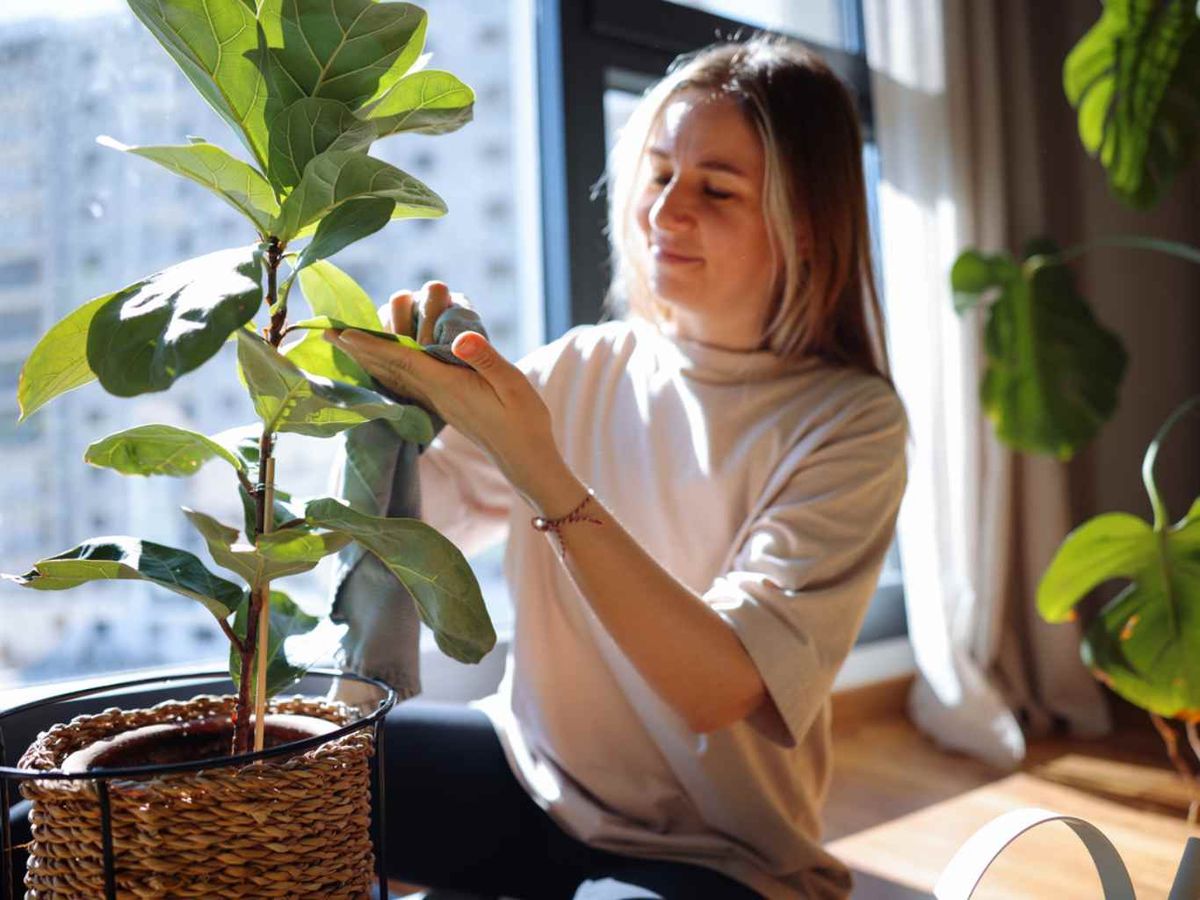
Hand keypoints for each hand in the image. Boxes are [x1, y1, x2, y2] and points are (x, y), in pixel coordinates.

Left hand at [323, 282, 562, 497]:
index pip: (403, 361)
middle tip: (326, 331)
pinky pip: (408, 384)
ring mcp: (439, 404)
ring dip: (369, 359)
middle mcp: (436, 396)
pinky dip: (389, 370)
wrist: (526, 460)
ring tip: (346, 344)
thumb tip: (460, 338)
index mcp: (448, 386)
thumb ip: (486, 360)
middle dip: (358, 349)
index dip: (372, 345)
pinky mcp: (446, 407)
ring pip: (395, 377)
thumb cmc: (525, 421)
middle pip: (389, 368)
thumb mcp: (513, 384)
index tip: (342, 332)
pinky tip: (384, 366)